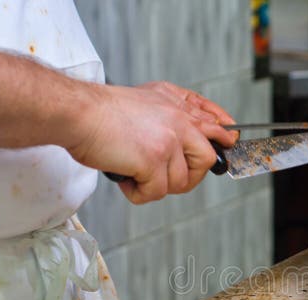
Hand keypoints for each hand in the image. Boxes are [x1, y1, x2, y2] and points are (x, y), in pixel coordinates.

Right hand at [68, 81, 238, 203]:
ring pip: (180, 182)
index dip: (224, 137)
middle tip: (163, 176)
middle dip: (188, 176)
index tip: (229, 144)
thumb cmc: (102, 111)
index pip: (215, 122)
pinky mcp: (154, 160)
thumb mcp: (147, 99)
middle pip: (207, 160)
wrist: (78, 113)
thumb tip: (190, 134)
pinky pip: (157, 193)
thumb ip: (172, 112)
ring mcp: (169, 142)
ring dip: (156, 185)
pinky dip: (139, 193)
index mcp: (177, 105)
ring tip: (134, 171)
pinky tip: (126, 177)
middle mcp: (179, 122)